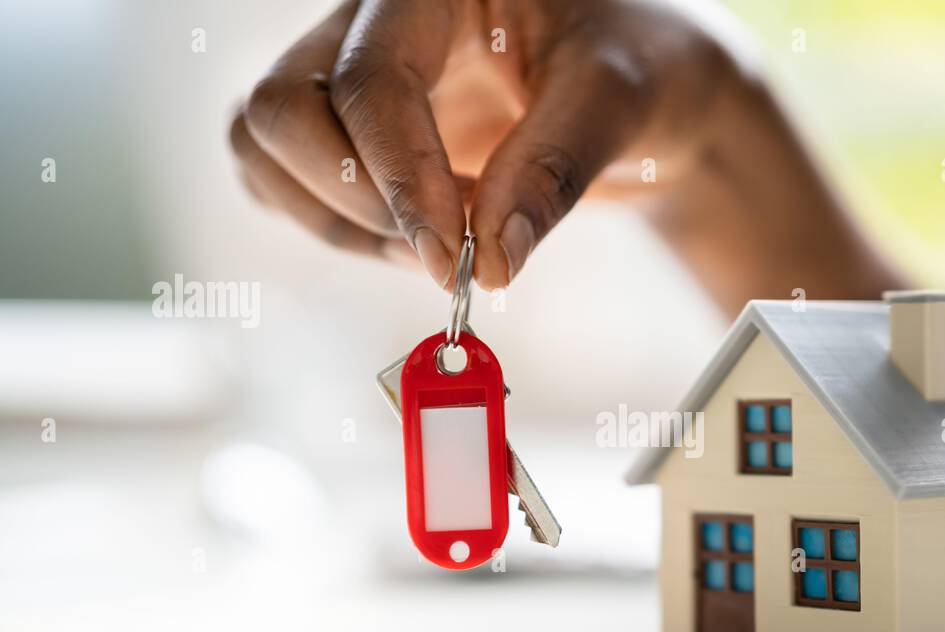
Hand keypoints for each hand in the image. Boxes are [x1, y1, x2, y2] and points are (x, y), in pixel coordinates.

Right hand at [229, 0, 738, 288]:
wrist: (645, 83)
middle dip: (359, 201)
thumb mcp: (617, 102)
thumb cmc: (639, 65)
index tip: (453, 261)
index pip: (369, 82)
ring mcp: (349, 71)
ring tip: (447, 244)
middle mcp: (372, 21)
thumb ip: (553, 172)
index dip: (402, 182)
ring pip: (267, 148)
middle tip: (450, 251)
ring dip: (344, 223)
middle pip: (282, 109)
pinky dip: (340, 228)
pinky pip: (284, 180)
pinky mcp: (349, 128)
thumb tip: (494, 263)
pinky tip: (423, 236)